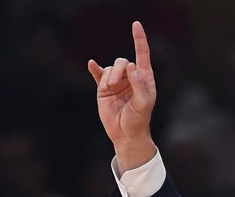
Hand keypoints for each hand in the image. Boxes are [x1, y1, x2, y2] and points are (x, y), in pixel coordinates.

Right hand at [87, 21, 157, 170]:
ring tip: (109, 89)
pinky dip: (95, 69)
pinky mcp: (104, 88)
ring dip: (108, 77)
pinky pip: (98, 74)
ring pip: (110, 68)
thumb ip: (139, 85)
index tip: (136, 24)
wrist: (125, 133)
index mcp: (144, 78)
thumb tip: (132, 67)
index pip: (142, 54)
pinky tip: (91, 65)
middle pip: (122, 61)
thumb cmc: (139, 119)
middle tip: (114, 85)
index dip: (139, 39)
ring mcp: (117, 82)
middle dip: (117, 71)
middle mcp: (130, 77)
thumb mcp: (144, 103)